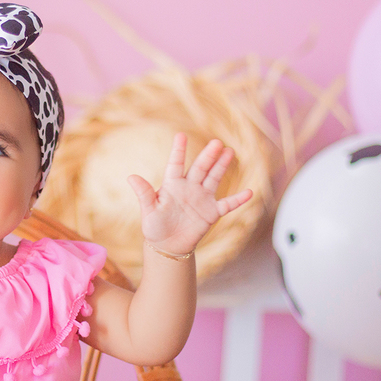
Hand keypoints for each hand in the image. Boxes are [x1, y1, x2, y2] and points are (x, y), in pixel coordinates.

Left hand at [127, 134, 252, 256]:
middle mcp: (189, 187)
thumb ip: (144, 194)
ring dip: (221, 167)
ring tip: (229, 152)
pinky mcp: (211, 212)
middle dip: (208, 156)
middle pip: (200, 168)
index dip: (178, 150)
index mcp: (172, 185)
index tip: (181, 135)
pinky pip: (227, 204)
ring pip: (213, 179)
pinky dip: (238, 199)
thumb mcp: (148, 211)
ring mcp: (202, 198)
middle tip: (217, 143)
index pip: (176, 163)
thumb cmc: (154, 227)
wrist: (167, 246)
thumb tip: (131, 177)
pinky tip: (249, 192)